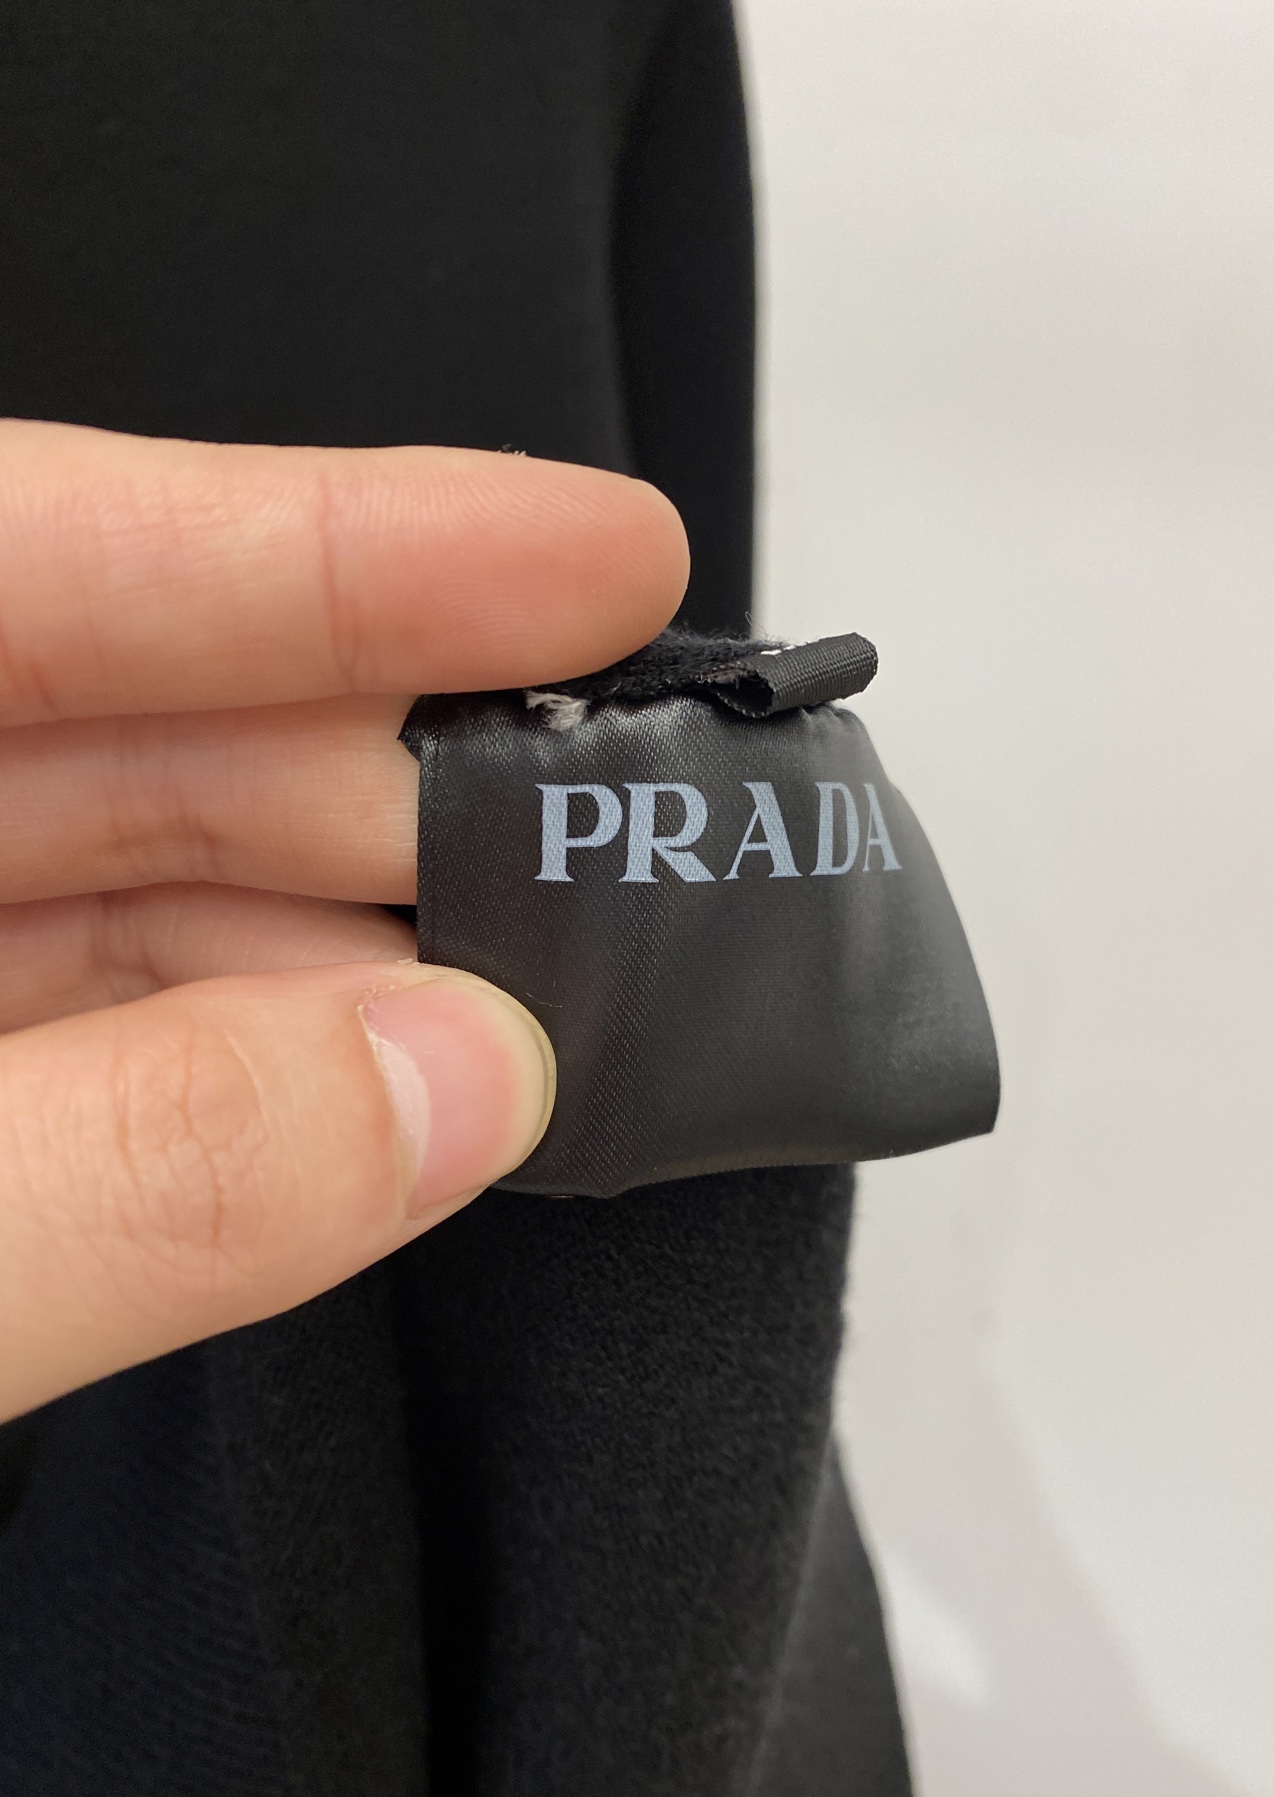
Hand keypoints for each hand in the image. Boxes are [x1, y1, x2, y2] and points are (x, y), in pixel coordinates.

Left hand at [0, 420, 687, 1420]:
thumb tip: (461, 1075)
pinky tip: (399, 1078)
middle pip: (121, 725)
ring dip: (357, 939)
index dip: (329, 541)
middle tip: (617, 829)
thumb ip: (131, 1180)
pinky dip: (258, 1059)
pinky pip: (98, 1036)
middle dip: (388, 779)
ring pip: (129, 891)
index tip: (593, 556)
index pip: (35, 561)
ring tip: (551, 973)